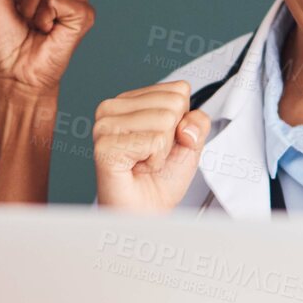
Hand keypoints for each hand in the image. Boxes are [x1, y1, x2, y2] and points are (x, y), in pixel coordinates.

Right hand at [93, 82, 210, 211]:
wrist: (146, 213)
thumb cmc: (160, 180)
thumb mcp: (190, 143)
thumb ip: (197, 121)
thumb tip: (187, 122)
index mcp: (130, 100)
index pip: (178, 89)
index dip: (181, 122)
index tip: (162, 142)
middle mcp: (113, 108)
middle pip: (174, 103)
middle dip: (172, 136)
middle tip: (152, 155)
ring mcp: (105, 125)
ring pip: (165, 120)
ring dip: (162, 150)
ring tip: (144, 162)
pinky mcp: (105, 145)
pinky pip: (154, 141)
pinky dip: (154, 160)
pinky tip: (137, 168)